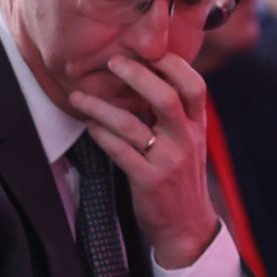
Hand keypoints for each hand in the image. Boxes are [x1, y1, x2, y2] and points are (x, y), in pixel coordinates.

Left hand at [70, 52, 219, 267]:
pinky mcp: (149, 181)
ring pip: (132, 125)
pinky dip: (100, 135)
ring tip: (78, 97)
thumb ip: (174, 114)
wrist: (187, 227)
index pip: (194, 85)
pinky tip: (89, 126)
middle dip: (137, 75)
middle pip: (166, 97)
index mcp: (197, 126)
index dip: (172, 63)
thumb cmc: (180, 178)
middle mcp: (187, 140)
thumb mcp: (188, 142)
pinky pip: (119, 151)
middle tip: (112, 62)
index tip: (147, 49)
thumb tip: (146, 76)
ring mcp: (168, 161)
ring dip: (101, 107)